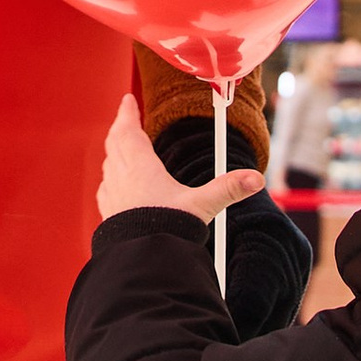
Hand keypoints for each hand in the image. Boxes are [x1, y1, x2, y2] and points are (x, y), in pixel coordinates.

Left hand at [99, 90, 264, 225]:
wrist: (143, 260)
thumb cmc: (166, 229)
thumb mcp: (203, 205)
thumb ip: (228, 189)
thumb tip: (254, 178)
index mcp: (141, 168)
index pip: (130, 131)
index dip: (128, 113)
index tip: (128, 100)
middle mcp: (121, 178)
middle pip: (115, 143)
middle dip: (120, 128)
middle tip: (125, 119)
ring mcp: (111, 196)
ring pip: (108, 164)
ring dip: (114, 151)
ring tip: (121, 147)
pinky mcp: (108, 214)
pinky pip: (105, 188)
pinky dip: (110, 178)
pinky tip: (115, 184)